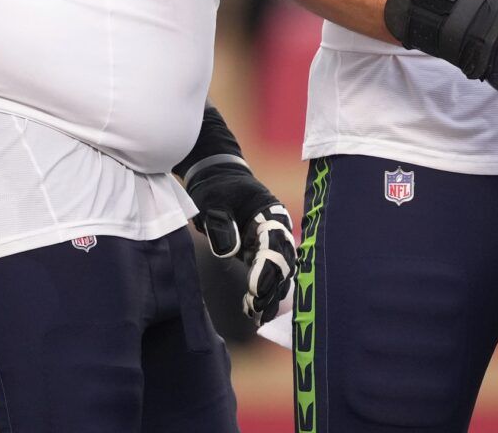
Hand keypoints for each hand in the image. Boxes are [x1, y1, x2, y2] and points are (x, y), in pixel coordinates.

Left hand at [182, 164, 296, 324]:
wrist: (217, 179)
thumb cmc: (217, 188)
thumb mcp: (214, 200)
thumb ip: (222, 224)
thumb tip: (231, 251)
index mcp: (270, 213)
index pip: (275, 244)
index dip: (268, 268)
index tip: (255, 290)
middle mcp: (277, 229)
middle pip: (283, 262)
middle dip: (272, 288)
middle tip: (256, 310)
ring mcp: (271, 242)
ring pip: (280, 273)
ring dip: (271, 296)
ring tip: (258, 318)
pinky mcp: (261, 252)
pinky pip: (269, 275)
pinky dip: (264, 294)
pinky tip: (255, 312)